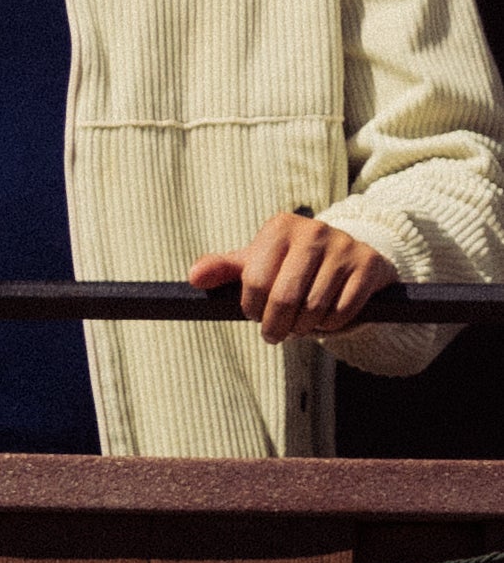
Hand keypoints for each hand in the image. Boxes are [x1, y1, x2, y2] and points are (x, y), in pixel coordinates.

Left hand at [189, 214, 398, 345]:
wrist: (347, 258)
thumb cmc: (290, 264)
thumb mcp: (256, 262)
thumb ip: (223, 269)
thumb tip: (193, 278)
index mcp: (279, 227)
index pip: (255, 281)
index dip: (252, 308)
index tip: (255, 315)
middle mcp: (313, 231)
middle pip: (285, 298)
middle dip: (277, 325)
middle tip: (275, 334)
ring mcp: (344, 246)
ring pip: (315, 308)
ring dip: (305, 327)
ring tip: (301, 325)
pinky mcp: (369, 265)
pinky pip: (343, 310)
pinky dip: (331, 324)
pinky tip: (326, 319)